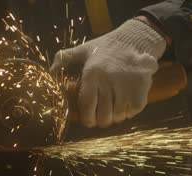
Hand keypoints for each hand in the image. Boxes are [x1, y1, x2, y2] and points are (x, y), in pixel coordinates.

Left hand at [50, 19, 166, 127]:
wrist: (134, 39)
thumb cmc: (105, 48)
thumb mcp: (83, 50)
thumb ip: (63, 59)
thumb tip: (50, 73)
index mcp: (92, 73)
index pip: (88, 106)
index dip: (87, 119)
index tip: (88, 121)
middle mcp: (109, 80)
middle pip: (104, 116)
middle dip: (101, 120)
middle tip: (101, 118)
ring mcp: (127, 85)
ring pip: (119, 115)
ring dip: (116, 116)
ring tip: (113, 109)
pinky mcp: (141, 89)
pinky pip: (133, 111)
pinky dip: (129, 111)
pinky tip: (126, 104)